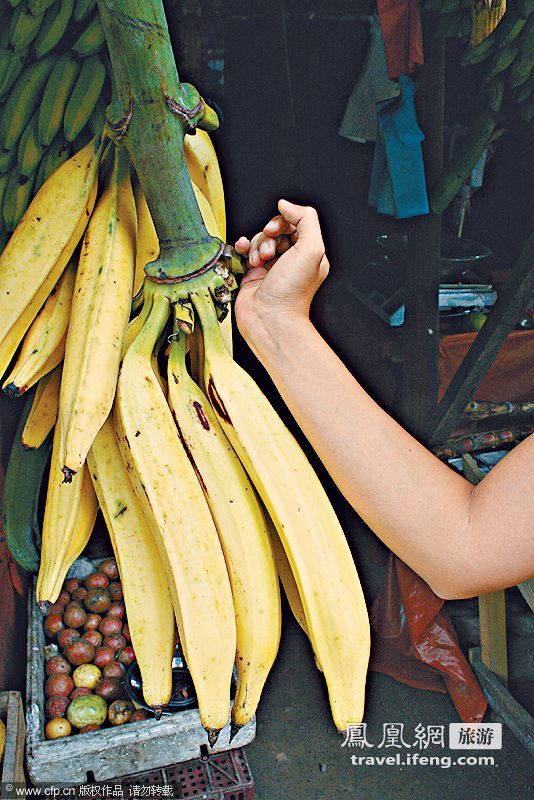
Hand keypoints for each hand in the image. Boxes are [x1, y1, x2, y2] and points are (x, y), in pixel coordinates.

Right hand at [234, 199, 329, 345]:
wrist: (269, 319)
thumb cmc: (291, 293)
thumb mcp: (311, 249)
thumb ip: (305, 219)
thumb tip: (286, 204)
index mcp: (309, 254)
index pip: (295, 224)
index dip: (282, 222)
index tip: (274, 230)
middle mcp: (291, 260)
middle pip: (275, 230)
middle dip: (268, 237)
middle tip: (268, 253)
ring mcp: (272, 267)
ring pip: (260, 240)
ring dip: (256, 245)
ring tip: (258, 262)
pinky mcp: (253, 274)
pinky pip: (246, 252)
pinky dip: (243, 248)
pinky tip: (243, 251)